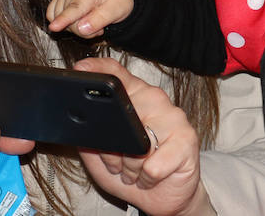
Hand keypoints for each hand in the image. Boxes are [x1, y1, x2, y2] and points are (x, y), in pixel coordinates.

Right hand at [47, 0, 134, 37]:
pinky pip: (52, 14)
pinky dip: (63, 22)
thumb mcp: (118, 9)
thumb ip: (101, 19)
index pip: (76, 7)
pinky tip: (78, 20)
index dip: (65, 19)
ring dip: (74, 27)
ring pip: (58, 18)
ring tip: (91, 21)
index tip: (54, 28)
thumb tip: (82, 29)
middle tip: (100, 27)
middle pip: (68, 19)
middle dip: (83, 30)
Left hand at [75, 58, 215, 215]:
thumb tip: (76, 122)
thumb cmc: (134, 173)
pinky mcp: (187, 138)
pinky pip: (153, 165)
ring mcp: (174, 116)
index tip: (81, 69)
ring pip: (139, 145)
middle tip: (118, 162)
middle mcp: (155, 100)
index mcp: (134, 96)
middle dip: (114, 150)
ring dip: (131, 166)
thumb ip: (90, 135)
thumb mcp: (101, 156)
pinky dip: (147, 178)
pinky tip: (150, 177)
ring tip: (135, 170)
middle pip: (122, 116)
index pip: (117, 73)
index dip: (98, 68)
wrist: (162, 196)